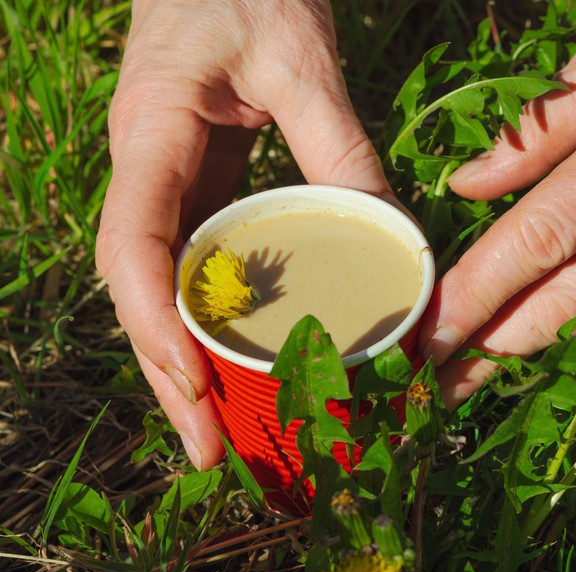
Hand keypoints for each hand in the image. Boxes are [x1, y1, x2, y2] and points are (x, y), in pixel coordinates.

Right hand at [96, 0, 393, 467]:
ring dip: (189, 362)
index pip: (134, 244)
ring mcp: (167, 187)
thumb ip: (338, 143)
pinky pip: (198, 265)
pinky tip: (241, 362)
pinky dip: (215, 321)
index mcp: (153, 136)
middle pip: (145, 290)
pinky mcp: (196, 189)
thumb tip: (385, 234)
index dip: (155, 321)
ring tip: (223, 432)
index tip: (191, 383)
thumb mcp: (301, 61)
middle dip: (170, 373)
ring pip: (166, 289)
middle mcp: (147, 174)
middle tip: (208, 450)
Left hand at [420, 0, 575, 407]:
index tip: (433, 330)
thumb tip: (468, 184)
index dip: (481, 294)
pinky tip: (537, 335)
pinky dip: (575, 323)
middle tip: (441, 383)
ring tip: (475, 374)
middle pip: (569, 303)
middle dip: (497, 350)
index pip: (540, 242)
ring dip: (532, 351)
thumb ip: (536, 128)